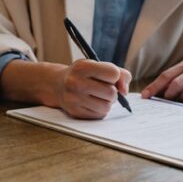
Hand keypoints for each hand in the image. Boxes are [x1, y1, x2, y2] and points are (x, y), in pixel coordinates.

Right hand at [1, 59, 131, 119]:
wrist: (57, 84)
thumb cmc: (84, 74)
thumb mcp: (98, 66)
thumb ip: (120, 74)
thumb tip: (125, 91)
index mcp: (83, 67)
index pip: (113, 73)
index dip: (115, 76)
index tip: (108, 76)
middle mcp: (76, 82)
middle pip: (111, 93)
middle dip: (113, 91)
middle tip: (104, 88)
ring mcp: (74, 99)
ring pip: (107, 106)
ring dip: (107, 102)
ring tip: (99, 96)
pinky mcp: (75, 112)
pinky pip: (99, 115)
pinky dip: (100, 110)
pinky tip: (92, 103)